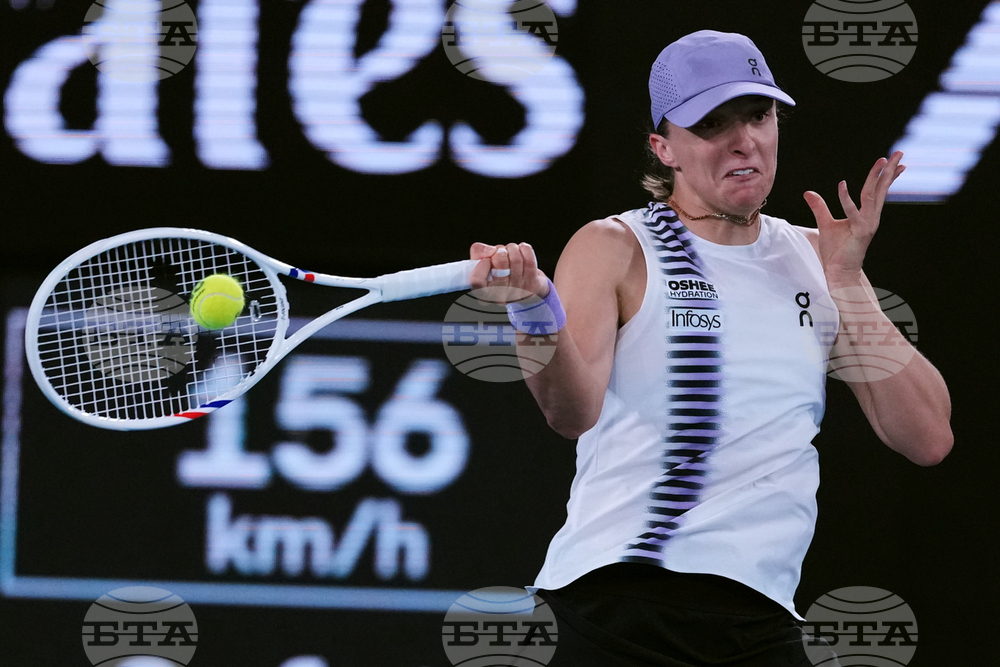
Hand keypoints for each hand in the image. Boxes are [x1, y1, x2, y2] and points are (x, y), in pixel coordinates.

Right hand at [469, 242, 549, 302]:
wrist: (522, 288)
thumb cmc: (498, 274)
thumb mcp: (482, 264)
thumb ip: (478, 253)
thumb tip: (491, 250)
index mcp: (483, 295)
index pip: (477, 280)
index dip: (482, 265)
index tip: (487, 260)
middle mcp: (499, 298)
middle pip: (500, 263)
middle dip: (501, 250)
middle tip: (501, 252)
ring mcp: (517, 293)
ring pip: (516, 259)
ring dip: (513, 249)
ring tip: (512, 251)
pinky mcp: (532, 287)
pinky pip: (529, 261)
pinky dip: (525, 250)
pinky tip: (522, 250)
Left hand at [803, 151, 904, 283]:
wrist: (838, 271)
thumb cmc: (835, 250)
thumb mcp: (825, 223)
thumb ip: (819, 207)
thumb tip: (808, 193)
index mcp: (867, 214)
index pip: (878, 191)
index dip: (887, 176)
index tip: (896, 162)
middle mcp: (871, 217)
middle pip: (882, 189)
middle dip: (890, 170)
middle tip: (899, 152)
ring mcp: (867, 224)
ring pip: (873, 196)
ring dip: (878, 177)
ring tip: (883, 161)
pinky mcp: (859, 232)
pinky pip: (853, 212)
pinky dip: (846, 199)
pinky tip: (842, 184)